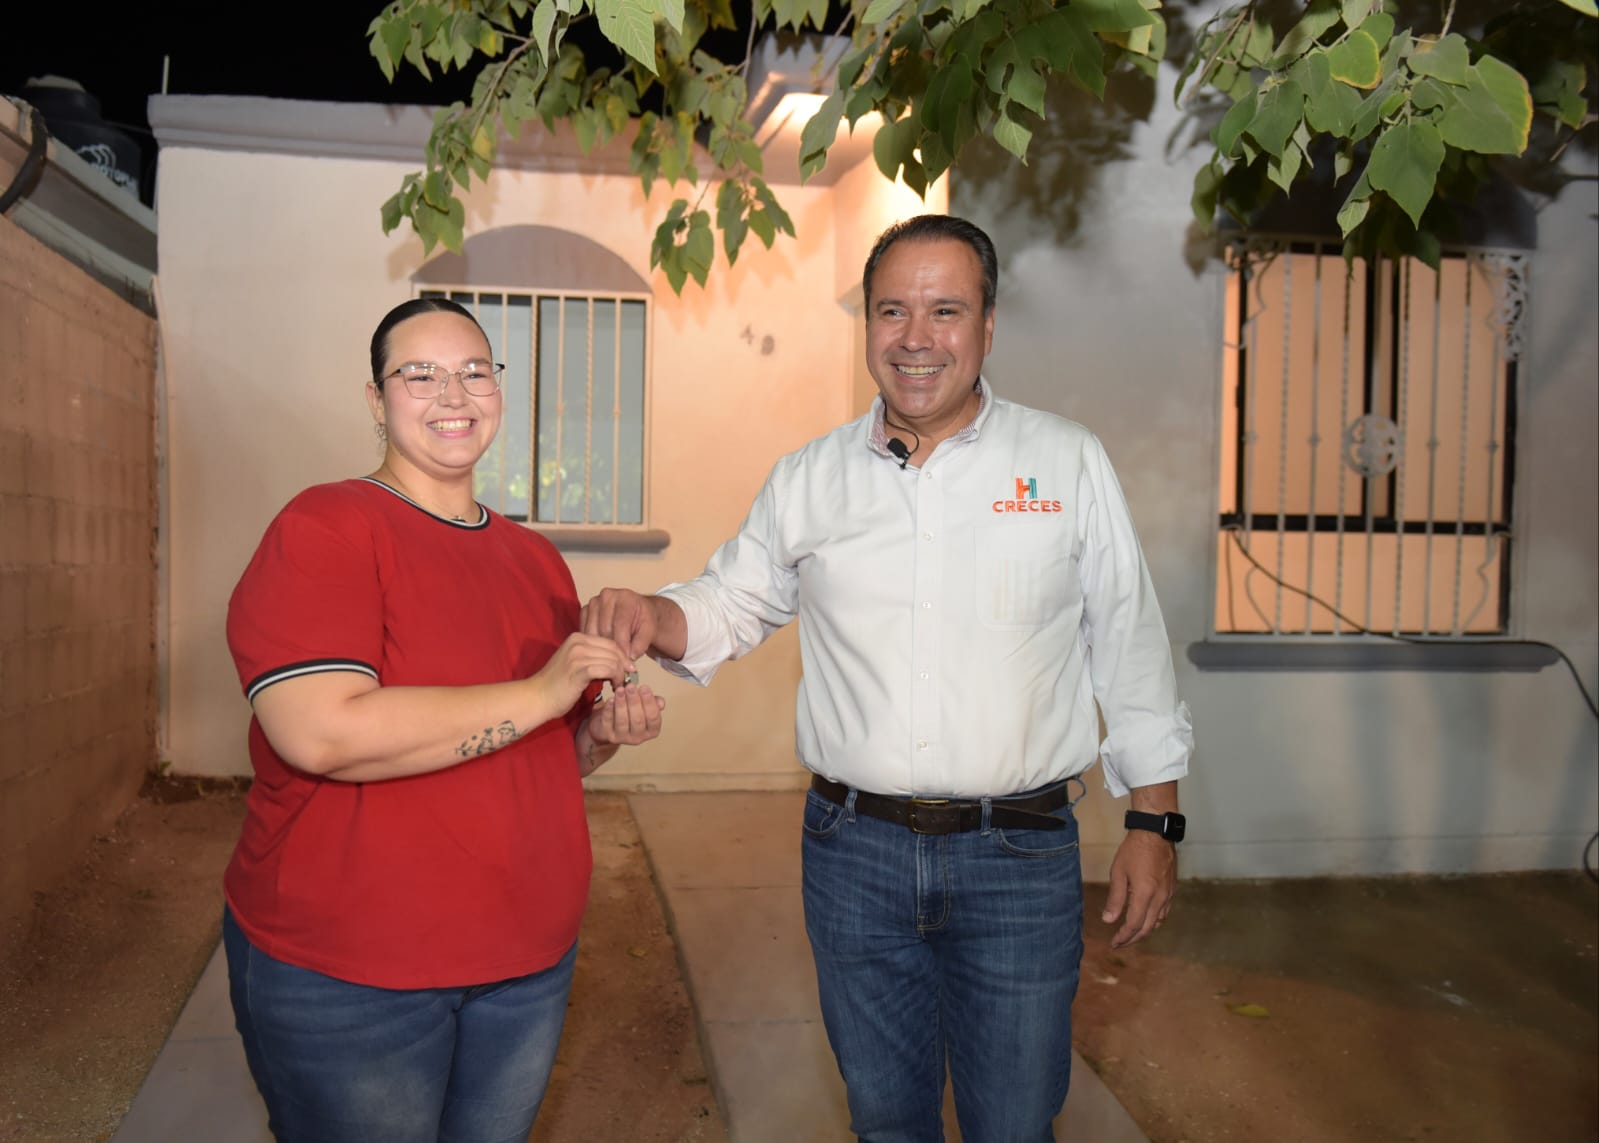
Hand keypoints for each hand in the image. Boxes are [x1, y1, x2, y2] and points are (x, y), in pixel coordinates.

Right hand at [532, 632, 631, 712]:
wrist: (537, 697)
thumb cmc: (557, 684)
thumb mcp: (575, 662)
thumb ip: (593, 656)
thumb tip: (618, 659)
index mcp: (577, 637)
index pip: (610, 641)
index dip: (622, 655)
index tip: (627, 669)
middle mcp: (578, 642)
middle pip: (614, 649)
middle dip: (624, 665)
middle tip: (626, 678)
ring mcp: (578, 655)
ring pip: (613, 660)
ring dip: (621, 674)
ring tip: (618, 684)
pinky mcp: (579, 670)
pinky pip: (608, 670)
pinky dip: (615, 679)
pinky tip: (613, 687)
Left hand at [578, 684, 666, 775]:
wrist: (608, 726)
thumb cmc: (629, 714)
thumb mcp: (644, 707)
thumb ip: (653, 703)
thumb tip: (660, 702)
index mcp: (651, 730)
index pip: (653, 718)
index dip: (649, 702)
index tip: (644, 688)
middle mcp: (638, 737)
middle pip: (638, 720)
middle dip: (634, 701)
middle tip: (631, 687)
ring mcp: (622, 738)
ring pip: (623, 721)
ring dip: (621, 703)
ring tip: (620, 690)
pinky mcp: (608, 735)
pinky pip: (609, 721)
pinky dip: (609, 709)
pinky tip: (611, 699)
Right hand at [582, 588, 658, 658]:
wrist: (636, 611)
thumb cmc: (642, 620)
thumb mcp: (649, 630)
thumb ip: (641, 643)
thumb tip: (629, 657)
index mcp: (625, 597)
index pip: (620, 624)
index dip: (623, 645)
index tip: (626, 660)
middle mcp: (607, 596)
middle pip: (604, 629)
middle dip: (612, 648)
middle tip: (619, 661)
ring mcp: (593, 602)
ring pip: (592, 632)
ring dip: (601, 647)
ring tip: (611, 656)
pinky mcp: (584, 610)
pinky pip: (584, 632)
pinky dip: (592, 643)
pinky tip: (602, 648)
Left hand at [1101, 829, 1175, 948]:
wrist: (1156, 833)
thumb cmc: (1134, 850)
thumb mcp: (1118, 872)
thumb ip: (1115, 898)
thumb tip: (1108, 920)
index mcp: (1145, 894)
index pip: (1134, 925)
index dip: (1123, 937)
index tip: (1113, 943)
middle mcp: (1159, 898)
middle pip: (1147, 928)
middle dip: (1132, 939)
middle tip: (1119, 943)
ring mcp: (1168, 895)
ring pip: (1157, 922)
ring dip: (1143, 932)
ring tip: (1130, 934)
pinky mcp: (1172, 890)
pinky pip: (1164, 913)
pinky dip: (1153, 921)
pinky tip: (1145, 920)